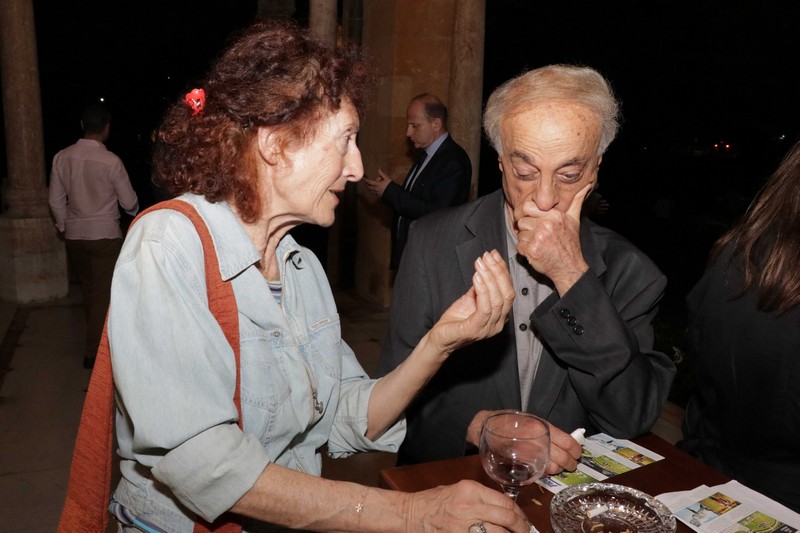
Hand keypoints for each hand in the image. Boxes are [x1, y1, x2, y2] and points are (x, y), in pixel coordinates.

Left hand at [363, 169, 391, 197]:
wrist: (393, 194)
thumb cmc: (390, 186)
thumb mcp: (387, 179)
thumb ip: (382, 174)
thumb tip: (379, 170)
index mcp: (377, 184)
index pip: (369, 182)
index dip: (365, 180)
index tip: (363, 178)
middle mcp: (375, 189)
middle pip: (368, 187)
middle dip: (366, 185)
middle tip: (366, 182)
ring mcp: (377, 193)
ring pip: (371, 191)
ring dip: (369, 188)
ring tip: (370, 186)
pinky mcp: (379, 196)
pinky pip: (374, 193)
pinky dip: (373, 191)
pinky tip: (376, 190)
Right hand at [408, 479, 531, 532]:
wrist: (410, 513)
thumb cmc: (432, 502)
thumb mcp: (458, 491)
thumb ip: (480, 498)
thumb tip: (502, 511)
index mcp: (471, 490)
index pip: (505, 502)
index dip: (519, 515)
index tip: (524, 521)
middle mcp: (470, 506)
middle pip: (507, 518)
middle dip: (521, 528)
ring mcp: (465, 524)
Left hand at [428, 250, 513, 353]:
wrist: (440, 338)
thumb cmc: (456, 320)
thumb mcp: (471, 298)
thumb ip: (481, 286)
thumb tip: (486, 266)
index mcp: (500, 315)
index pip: (508, 290)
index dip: (502, 271)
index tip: (494, 255)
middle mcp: (498, 323)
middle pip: (507, 294)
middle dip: (498, 271)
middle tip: (487, 257)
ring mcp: (488, 328)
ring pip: (497, 299)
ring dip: (489, 278)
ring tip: (480, 264)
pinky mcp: (475, 330)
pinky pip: (484, 308)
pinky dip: (482, 290)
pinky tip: (476, 277)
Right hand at [466, 412, 581, 474]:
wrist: (489, 426)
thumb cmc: (511, 421)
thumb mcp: (533, 420)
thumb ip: (548, 431)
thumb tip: (566, 442)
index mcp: (544, 428)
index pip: (569, 443)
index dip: (576, 451)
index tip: (577, 454)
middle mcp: (540, 441)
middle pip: (564, 458)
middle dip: (570, 464)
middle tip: (571, 465)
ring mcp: (531, 454)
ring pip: (554, 468)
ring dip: (558, 469)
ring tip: (558, 467)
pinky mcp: (522, 464)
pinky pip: (540, 472)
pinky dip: (546, 472)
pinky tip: (545, 467)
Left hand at [514, 182, 592, 295]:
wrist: (569, 267)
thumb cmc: (570, 243)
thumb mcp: (574, 220)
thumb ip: (576, 202)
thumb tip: (585, 186)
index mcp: (554, 215)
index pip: (528, 206)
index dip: (528, 214)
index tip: (533, 221)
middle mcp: (546, 224)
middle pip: (522, 221)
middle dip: (527, 229)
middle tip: (537, 236)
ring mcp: (539, 238)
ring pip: (520, 234)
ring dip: (526, 240)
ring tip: (539, 244)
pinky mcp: (532, 250)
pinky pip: (519, 246)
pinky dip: (525, 251)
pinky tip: (536, 252)